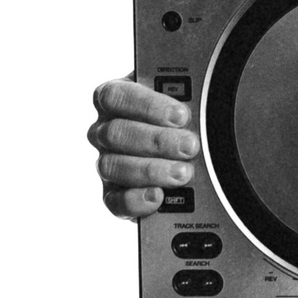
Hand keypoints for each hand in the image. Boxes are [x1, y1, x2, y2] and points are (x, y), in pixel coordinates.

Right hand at [89, 79, 198, 218]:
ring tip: (183, 173)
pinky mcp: (113, 195)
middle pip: (116, 133)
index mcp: (115, 102)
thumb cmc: (182, 127)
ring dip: (151, 170)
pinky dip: (136, 200)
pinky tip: (158, 196)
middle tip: (190, 147)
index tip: (181, 115)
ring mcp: (107, 164)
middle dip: (158, 140)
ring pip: (113, 166)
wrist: (188, 166)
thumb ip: (183, 105)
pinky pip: (114, 201)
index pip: (115, 96)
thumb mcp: (183, 110)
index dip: (147, 105)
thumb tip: (193, 111)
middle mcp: (105, 132)